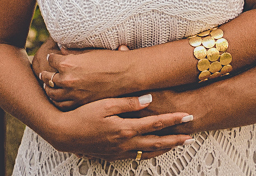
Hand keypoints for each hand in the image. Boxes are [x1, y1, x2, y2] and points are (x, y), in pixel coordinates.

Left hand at [35, 39, 133, 108]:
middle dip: (46, 74)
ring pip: (52, 93)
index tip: (51, 58)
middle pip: (47, 77)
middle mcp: (67, 79)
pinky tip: (58, 97)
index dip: (51, 58)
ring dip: (49, 88)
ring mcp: (73, 94)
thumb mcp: (90, 52)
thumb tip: (62, 50)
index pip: (51, 60)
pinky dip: (57, 101)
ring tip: (49, 86)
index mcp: (68, 63)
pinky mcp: (80, 104)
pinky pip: (61, 104)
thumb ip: (73, 53)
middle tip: (44, 73)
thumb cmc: (111, 59)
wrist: (127, 75)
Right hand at [47, 94, 192, 160]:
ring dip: (165, 148)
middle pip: (157, 142)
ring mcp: (119, 151)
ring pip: (148, 152)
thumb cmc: (83, 115)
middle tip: (191, 136)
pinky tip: (152, 151)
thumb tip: (149, 99)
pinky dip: (149, 154)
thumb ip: (129, 102)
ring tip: (177, 145)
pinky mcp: (113, 155)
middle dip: (176, 139)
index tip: (188, 116)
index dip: (173, 120)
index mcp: (126, 128)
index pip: (156, 124)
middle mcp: (125, 143)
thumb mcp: (106, 104)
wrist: (64, 134)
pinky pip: (136, 157)